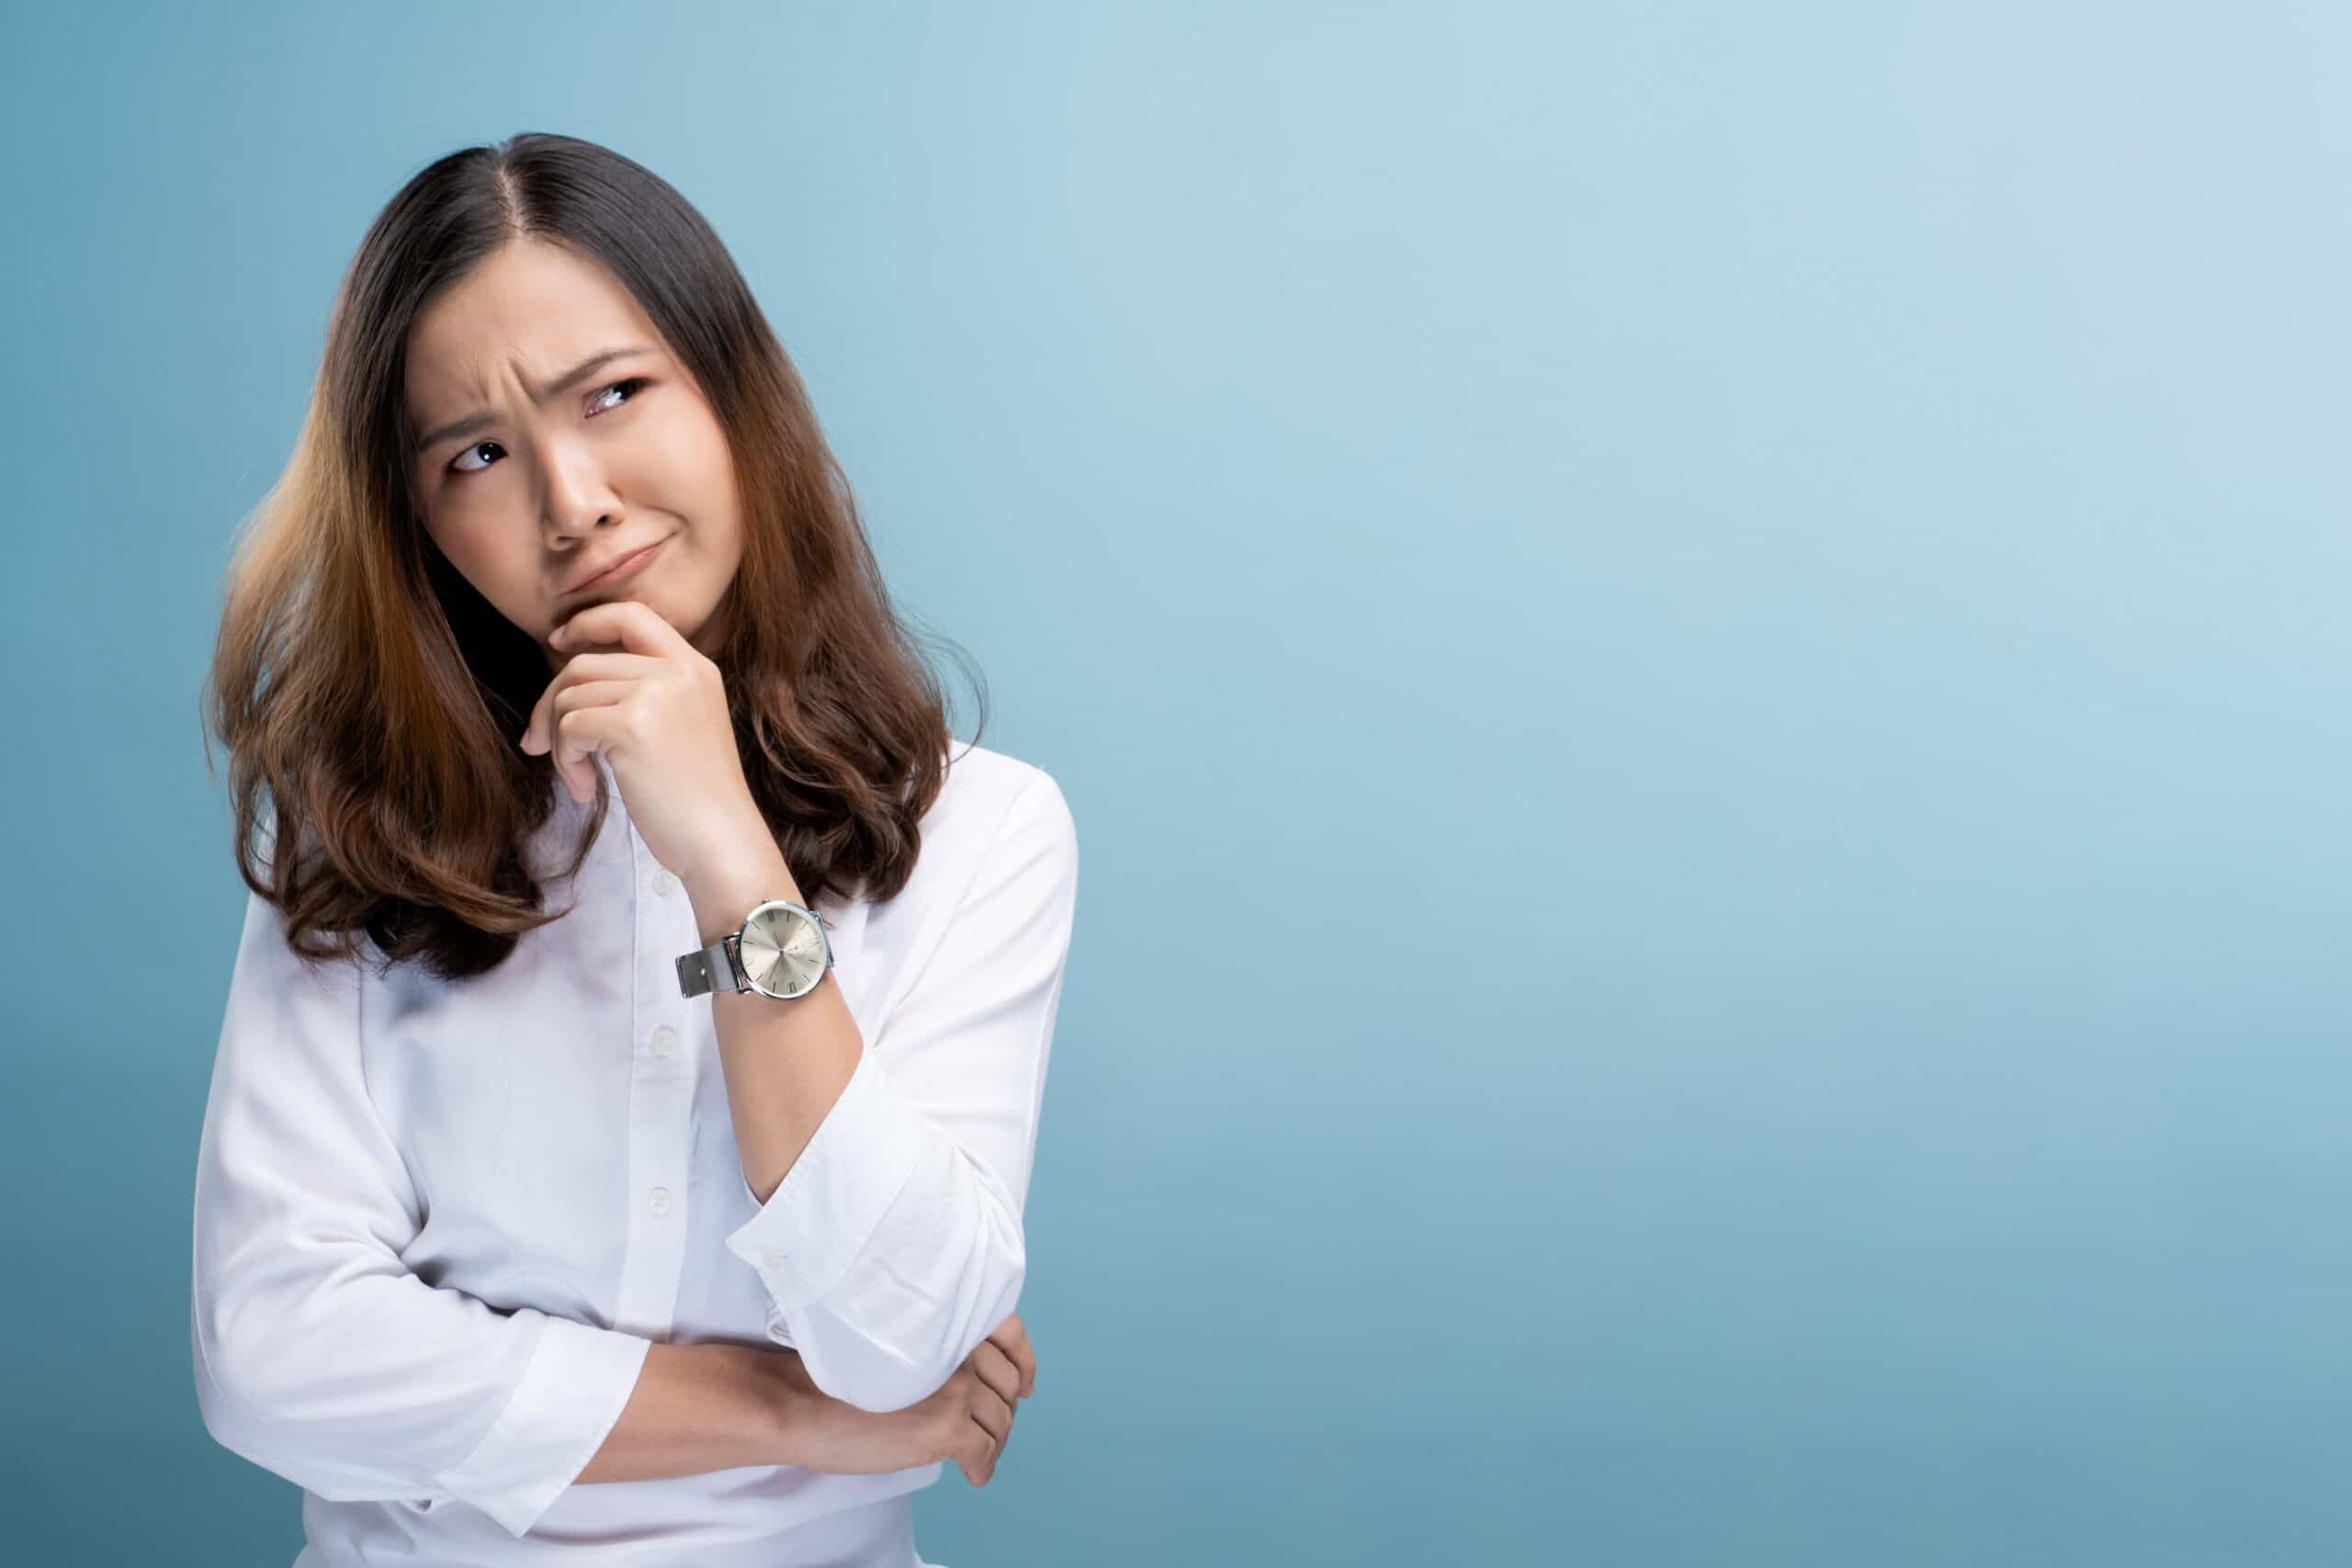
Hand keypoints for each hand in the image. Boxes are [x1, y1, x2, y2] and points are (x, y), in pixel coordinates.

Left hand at [522, 599, 765, 886]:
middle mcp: (678, 672)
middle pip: (583, 664)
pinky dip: (566, 760)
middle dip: (549, 704)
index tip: (558, 643)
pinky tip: (585, 788)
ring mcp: (656, 695)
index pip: (632, 615)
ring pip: (569, 697)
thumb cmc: (697, 800)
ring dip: (560, 743)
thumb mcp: (685, 727)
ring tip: (580, 779)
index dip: (587, 623)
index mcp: (695, 669)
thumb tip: (568, 683)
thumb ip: (647, 693)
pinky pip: (569, 727)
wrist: (722, 841)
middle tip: (537, 742)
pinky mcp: (632, 725)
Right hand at [768, 1313, 1037, 1486]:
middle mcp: (959, 1350)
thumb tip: (969, 1377)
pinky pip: (984, 1455)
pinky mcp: (948, 1428)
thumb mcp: (895, 1343)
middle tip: (988, 1430)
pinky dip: (982, 1469)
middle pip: (1007, 1387)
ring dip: (993, 1443)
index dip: (1023, 1364)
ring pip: (1000, 1423)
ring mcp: (957, 1388)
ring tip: (976, 1455)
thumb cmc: (832, 1374)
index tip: (1026, 1384)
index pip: (1010, 1334)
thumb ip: (935, 1348)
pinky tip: (972, 1476)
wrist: (799, 1403)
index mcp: (946, 1324)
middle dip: (1002, 1412)